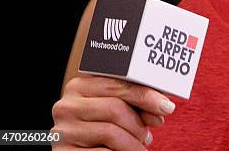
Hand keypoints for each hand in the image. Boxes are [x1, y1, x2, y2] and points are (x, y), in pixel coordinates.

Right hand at [51, 74, 174, 149]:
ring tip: (141, 147)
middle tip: (152, 133)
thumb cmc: (102, 129)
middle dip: (139, 122)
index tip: (167, 107)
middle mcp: (66, 105)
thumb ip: (135, 103)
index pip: (117, 84)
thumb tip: (164, 107)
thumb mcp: (117, 110)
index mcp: (79, 86)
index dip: (145, 95)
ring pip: (109, 132)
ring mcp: (61, 131)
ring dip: (133, 143)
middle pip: (114, 108)